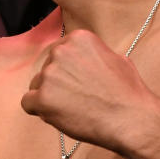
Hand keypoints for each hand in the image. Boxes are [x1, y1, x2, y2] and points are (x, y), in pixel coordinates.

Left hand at [19, 29, 158, 152]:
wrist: (131, 119)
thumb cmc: (128, 92)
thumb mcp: (115, 58)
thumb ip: (93, 55)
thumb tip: (84, 59)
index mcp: (77, 39)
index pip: (58, 54)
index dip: (67, 72)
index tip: (78, 83)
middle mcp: (60, 51)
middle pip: (46, 69)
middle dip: (57, 84)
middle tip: (78, 98)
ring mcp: (49, 75)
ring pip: (36, 86)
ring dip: (49, 98)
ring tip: (74, 109)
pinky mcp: (42, 98)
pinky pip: (28, 103)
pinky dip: (40, 112)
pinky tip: (60, 116)